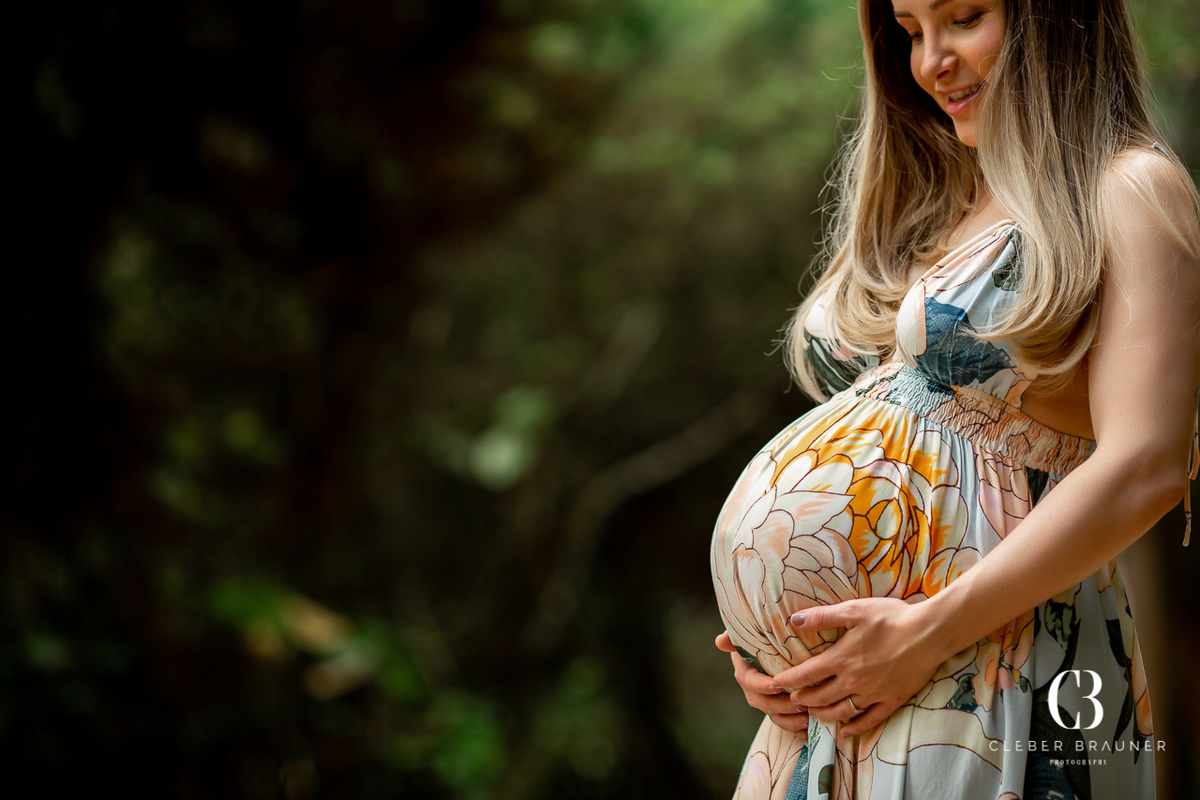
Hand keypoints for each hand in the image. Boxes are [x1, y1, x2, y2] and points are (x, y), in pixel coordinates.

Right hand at [715, 631, 809, 732]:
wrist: (777, 649)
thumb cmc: (762, 638)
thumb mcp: (750, 633)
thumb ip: (735, 637)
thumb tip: (720, 641)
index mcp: (745, 673)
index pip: (750, 681)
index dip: (762, 685)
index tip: (777, 685)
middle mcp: (754, 690)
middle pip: (764, 703)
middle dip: (781, 706)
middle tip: (800, 703)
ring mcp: (766, 702)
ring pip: (775, 717)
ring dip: (790, 721)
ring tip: (807, 718)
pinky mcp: (780, 711)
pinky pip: (786, 724)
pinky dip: (797, 730)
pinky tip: (809, 732)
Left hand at [769, 599, 948, 736]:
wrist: (930, 634)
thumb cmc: (891, 617)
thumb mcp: (854, 610)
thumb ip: (822, 617)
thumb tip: (794, 620)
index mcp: (841, 658)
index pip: (805, 674)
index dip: (787, 681)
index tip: (774, 683)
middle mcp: (853, 681)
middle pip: (819, 697)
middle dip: (802, 700)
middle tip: (791, 700)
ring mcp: (873, 694)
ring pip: (840, 712)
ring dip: (822, 714)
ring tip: (812, 713)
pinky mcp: (892, 701)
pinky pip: (869, 721)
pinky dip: (855, 728)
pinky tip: (846, 731)